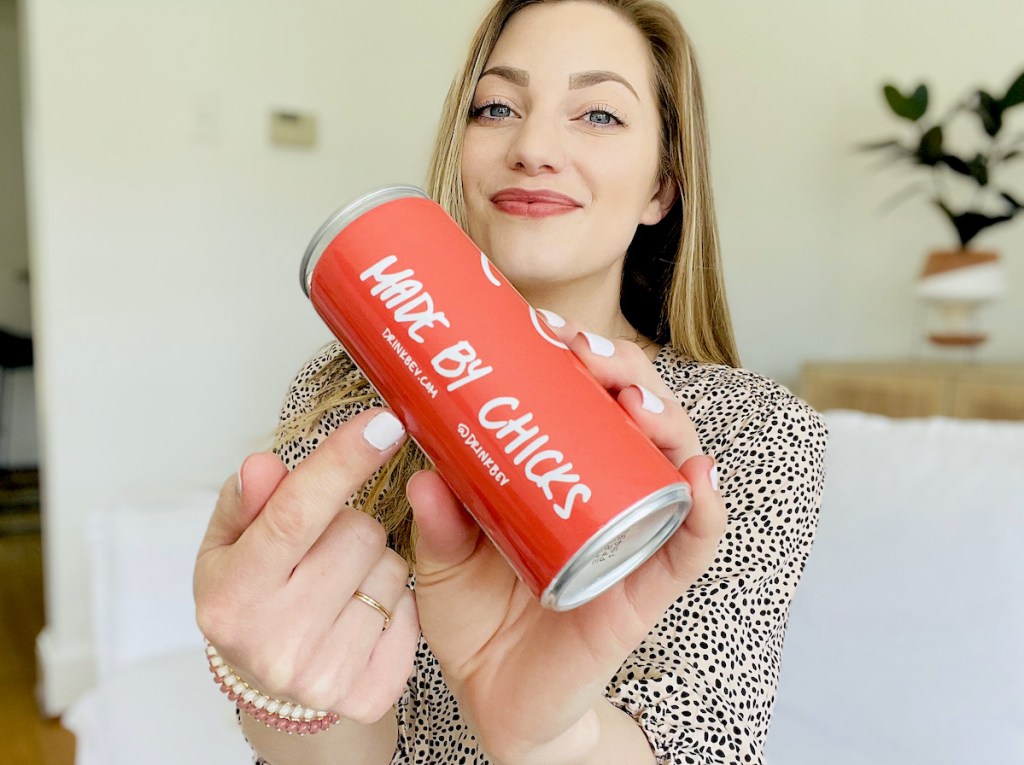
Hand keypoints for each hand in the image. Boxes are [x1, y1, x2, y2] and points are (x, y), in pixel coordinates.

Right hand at [194, 408, 419, 723]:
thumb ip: (248, 502)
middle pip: (358, 534)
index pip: (294, 515)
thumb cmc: (251, 599)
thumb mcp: (229, 547)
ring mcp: (324, 675)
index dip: (342, 462)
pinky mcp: (370, 694)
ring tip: (340, 585)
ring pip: (392, 568)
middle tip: (323, 549)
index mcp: (232, 598)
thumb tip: (264, 464)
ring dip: (375, 564)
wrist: (272, 687)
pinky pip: (411, 610)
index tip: (384, 423)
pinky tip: (361, 614)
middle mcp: (274, 642)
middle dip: (349, 527)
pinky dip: (395, 603)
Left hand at [409, 325, 727, 764]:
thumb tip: (422, 471)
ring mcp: (632, 535)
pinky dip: (706, 508)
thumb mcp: (443, 559)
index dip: (576, 356)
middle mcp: (605, 493)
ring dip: (666, 420)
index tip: (543, 327)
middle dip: (621, 371)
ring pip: (673, 461)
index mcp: (561, 474)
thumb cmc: (476, 616)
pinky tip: (698, 475)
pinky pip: (691, 544)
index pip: (584, 398)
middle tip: (582, 353)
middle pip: (635, 414)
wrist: (496, 699)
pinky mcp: (647, 587)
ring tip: (635, 401)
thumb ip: (440, 520)